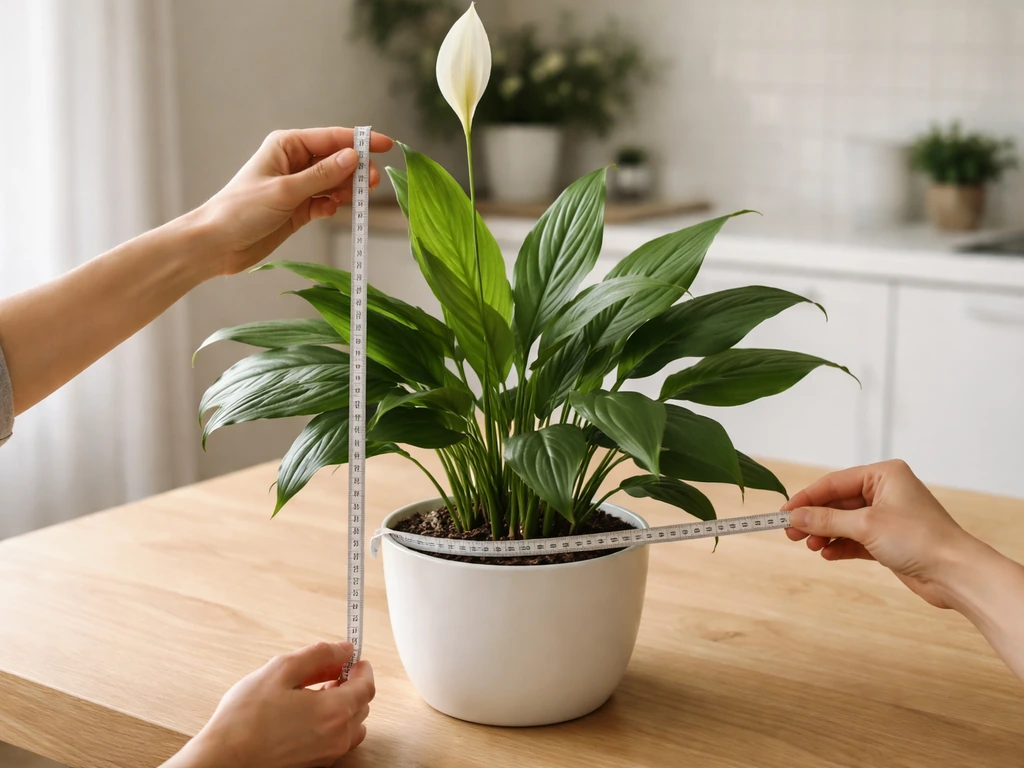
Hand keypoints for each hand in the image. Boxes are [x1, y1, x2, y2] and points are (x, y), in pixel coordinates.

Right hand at [166, 641, 374, 767]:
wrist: (224, 760)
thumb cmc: (245, 718)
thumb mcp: (281, 670)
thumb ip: (319, 655)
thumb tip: (344, 649)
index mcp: (334, 711)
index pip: (367, 686)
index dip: (362, 668)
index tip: (352, 658)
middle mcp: (337, 736)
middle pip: (362, 705)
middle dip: (351, 684)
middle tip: (329, 671)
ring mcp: (327, 754)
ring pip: (352, 725)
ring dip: (344, 706)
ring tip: (315, 694)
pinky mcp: (315, 764)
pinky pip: (338, 740)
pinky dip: (333, 724)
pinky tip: (306, 714)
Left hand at [200, 127, 393, 275]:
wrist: (217, 244)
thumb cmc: (241, 211)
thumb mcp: (285, 191)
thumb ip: (322, 175)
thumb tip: (353, 158)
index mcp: (287, 145)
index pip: (332, 138)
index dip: (360, 141)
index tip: (387, 145)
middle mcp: (294, 162)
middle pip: (338, 160)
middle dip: (356, 170)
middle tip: (370, 184)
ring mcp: (298, 186)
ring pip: (335, 182)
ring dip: (347, 189)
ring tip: (355, 199)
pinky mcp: (299, 209)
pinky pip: (327, 202)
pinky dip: (334, 206)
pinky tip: (331, 210)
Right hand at [782, 459, 978, 608]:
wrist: (956, 574)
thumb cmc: (919, 539)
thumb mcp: (865, 525)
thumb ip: (826, 520)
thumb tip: (794, 517)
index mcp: (884, 475)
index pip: (834, 482)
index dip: (807, 498)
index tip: (784, 513)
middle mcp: (886, 491)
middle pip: (838, 502)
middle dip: (814, 519)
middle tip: (791, 534)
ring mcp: (888, 516)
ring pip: (845, 521)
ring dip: (826, 534)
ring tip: (811, 547)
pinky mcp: (890, 540)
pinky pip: (856, 538)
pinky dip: (841, 546)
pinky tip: (828, 555)